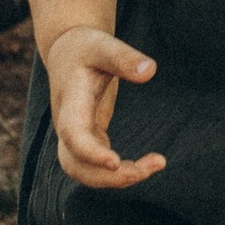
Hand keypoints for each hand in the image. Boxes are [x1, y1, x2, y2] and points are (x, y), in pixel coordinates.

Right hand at [46, 27, 164, 187]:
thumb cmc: (86, 47)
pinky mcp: (88, 139)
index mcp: (71, 102)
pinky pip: (99, 167)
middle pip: (75, 164)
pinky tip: (151, 164)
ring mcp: (75, 136)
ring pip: (85, 172)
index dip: (90, 152)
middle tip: (143, 172)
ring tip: (157, 164)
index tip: (115, 163)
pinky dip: (122, 172)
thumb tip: (150, 70)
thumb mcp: (103, 45)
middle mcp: (68, 125)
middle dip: (106, 177)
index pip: (73, 134)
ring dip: (117, 179)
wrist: (68, 52)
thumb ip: (124, 58)